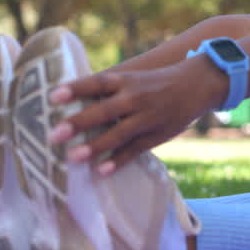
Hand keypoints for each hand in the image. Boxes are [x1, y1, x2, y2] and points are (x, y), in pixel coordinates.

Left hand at [46, 56, 227, 174]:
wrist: (196, 83)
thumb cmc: (154, 82)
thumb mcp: (133, 78)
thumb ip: (107, 90)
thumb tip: (69, 102)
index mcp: (126, 81)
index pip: (97, 83)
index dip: (76, 89)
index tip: (53, 96)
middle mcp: (135, 98)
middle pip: (104, 110)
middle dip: (79, 122)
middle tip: (54, 134)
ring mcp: (147, 117)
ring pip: (118, 133)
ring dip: (95, 146)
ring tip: (72, 157)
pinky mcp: (157, 134)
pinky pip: (135, 149)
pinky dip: (118, 160)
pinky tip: (101, 171)